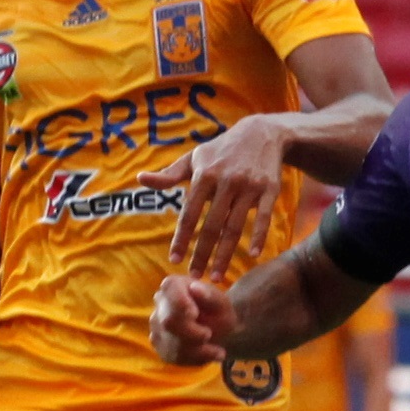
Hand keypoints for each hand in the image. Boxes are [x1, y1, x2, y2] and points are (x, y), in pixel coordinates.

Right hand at [150, 271, 234, 365]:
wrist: (217, 329)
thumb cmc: (218, 311)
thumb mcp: (222, 303)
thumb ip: (211, 296)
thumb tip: (195, 287)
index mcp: (173, 285)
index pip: (169, 289)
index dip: (179, 302)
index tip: (195, 313)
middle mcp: (160, 303)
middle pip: (168, 321)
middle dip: (192, 333)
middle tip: (208, 334)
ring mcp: (156, 326)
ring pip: (172, 343)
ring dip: (199, 349)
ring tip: (218, 351)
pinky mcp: (159, 345)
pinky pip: (175, 356)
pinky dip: (196, 359)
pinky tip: (210, 355)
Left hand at [167, 112, 292, 280]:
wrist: (261, 134)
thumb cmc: (220, 151)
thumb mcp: (194, 158)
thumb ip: (169, 175)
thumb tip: (140, 179)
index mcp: (204, 175)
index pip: (189, 213)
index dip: (181, 238)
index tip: (174, 260)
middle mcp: (226, 181)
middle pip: (212, 225)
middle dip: (202, 253)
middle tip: (194, 276)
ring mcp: (249, 186)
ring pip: (235, 227)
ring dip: (226, 254)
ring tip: (217, 276)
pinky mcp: (269, 189)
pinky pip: (263, 218)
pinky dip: (259, 237)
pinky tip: (252, 256)